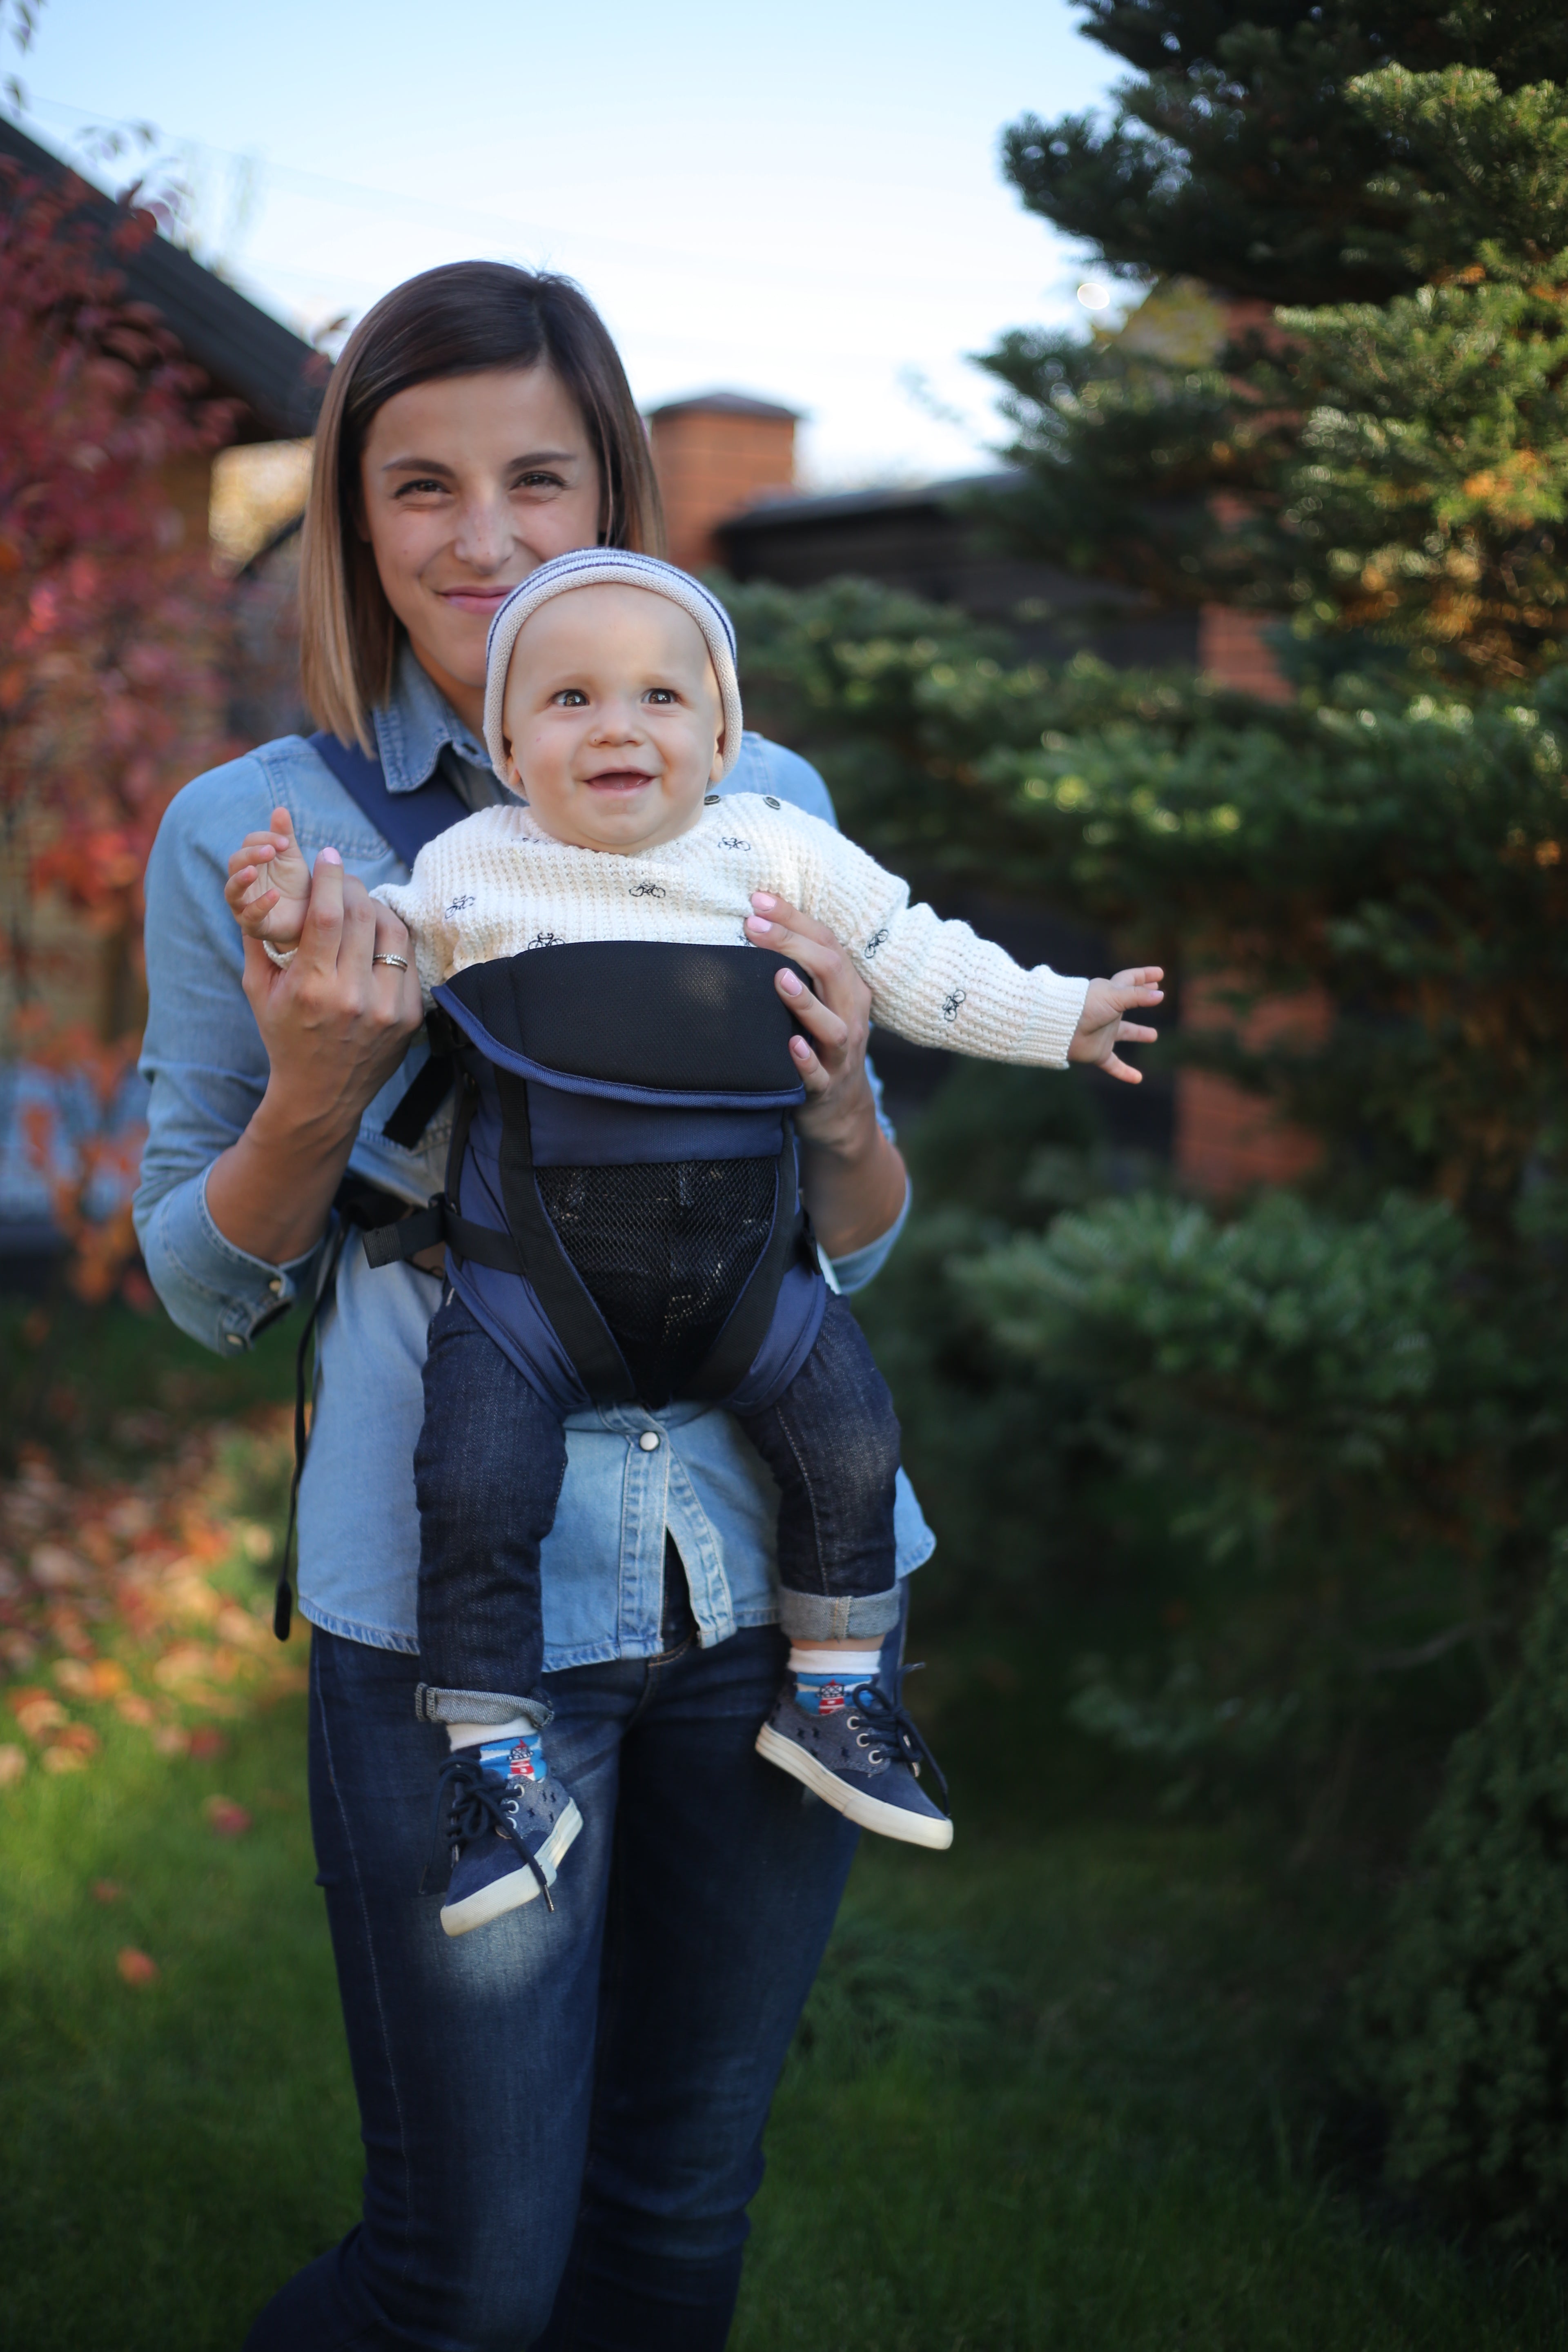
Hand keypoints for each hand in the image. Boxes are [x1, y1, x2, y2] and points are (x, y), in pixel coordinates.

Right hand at [206, 847, 423, 1265]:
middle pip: (362, 916)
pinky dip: (392, 939)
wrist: (320, 1095)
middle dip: (352, 886)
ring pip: (392, 932)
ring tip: (361, 903)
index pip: (328, 915)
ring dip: (376, 908)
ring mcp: (387, 1009)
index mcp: (312, 988)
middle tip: (342, 876)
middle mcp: (353, 997)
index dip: (331, 877)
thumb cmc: (283, 1036)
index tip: (329, 854)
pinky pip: (406, 960)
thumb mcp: (258, 990)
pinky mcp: (410, 1018)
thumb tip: (261, 886)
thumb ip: (258, 939)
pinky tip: (377, 933)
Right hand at [225, 807, 312, 946]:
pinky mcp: (253, 925)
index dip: (265, 839)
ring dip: (240, 879)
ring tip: (253, 871)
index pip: (249, 843)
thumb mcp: (292, 859)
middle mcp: (242, 882)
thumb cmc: (295, 886)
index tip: (284, 842)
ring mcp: (244, 904)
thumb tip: (280, 809)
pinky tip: (274, 896)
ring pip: (231, 890)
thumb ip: (284, 837)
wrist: (307, 918)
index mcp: (251, 862)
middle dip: (251, 855)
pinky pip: (249, 915)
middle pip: (235, 863)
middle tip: (270, 851)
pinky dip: (259, 904)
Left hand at [743, 889, 907, 1257]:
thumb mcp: (820, 1002)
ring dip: (805, 1001)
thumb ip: (800, 968)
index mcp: (849, 988)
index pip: (827, 942)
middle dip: (793, 944)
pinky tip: (789, 1045)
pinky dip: (805, 1060)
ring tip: (778, 977)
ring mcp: (841, 1054)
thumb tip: (755, 921)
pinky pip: (818, 1074)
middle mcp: (851, 1015)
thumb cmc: (818, 1044)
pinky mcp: (827, 1088)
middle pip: (831, 971)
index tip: (758, 899)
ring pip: (833, 1025)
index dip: (794, 918)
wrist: (840, 1112)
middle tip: (754, 926)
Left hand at [1068, 967, 1163, 1084]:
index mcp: (1110, 993)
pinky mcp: (1097, 1052)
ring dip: (1138, 1034)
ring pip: (1124, 1033)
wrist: (1061, 1028)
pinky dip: (1124, 1072)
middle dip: (1142, 998)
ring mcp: (1102, 1032)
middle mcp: (1107, 1012)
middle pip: (1129, 1003)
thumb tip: (1161, 995)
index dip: (1144, 975)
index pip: (1130, 980)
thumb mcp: (1116, 996)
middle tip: (1157, 995)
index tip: (1160, 973)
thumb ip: (1138, 996)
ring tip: (1154, 1035)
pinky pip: (1113, 1065)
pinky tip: (1138, 1079)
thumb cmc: (1086, 1006)